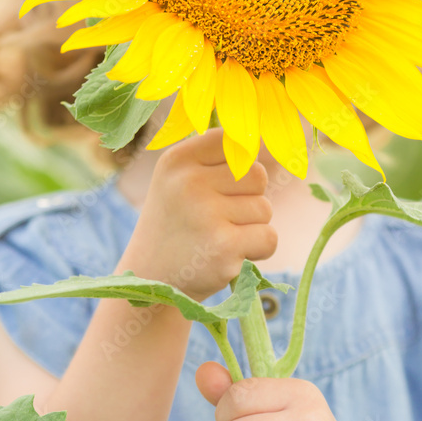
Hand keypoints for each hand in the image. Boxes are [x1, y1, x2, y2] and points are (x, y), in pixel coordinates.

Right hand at [126, 128, 277, 301]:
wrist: (152, 281)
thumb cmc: (177, 224)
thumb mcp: (178, 180)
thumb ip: (215, 158)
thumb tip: (260, 139)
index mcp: (177, 160)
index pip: (233, 142)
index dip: (239, 164)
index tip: (221, 184)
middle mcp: (189, 183)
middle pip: (257, 175)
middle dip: (248, 198)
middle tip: (218, 218)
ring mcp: (206, 216)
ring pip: (265, 208)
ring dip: (251, 226)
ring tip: (218, 237)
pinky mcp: (224, 248)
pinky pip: (269, 237)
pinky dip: (258, 250)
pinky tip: (228, 255)